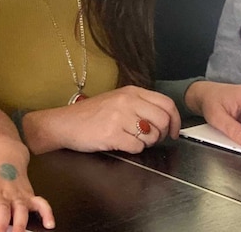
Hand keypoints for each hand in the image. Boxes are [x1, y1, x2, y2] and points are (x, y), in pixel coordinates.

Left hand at [0, 136, 53, 231]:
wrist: (5, 151)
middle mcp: (1, 193)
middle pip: (2, 211)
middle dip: (1, 225)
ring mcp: (17, 194)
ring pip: (22, 210)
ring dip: (21, 223)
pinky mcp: (29, 194)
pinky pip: (42, 203)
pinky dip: (47, 213)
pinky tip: (50, 225)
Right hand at [25, 85, 181, 153]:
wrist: (64, 123)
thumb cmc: (90, 115)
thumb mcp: (117, 100)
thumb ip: (139, 105)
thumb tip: (164, 119)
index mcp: (131, 91)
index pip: (166, 103)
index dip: (175, 120)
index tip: (173, 131)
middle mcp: (128, 101)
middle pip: (162, 120)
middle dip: (161, 134)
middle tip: (152, 139)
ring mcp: (120, 117)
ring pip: (152, 136)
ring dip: (146, 143)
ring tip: (131, 140)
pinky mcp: (112, 134)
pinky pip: (137, 147)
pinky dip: (133, 149)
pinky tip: (120, 144)